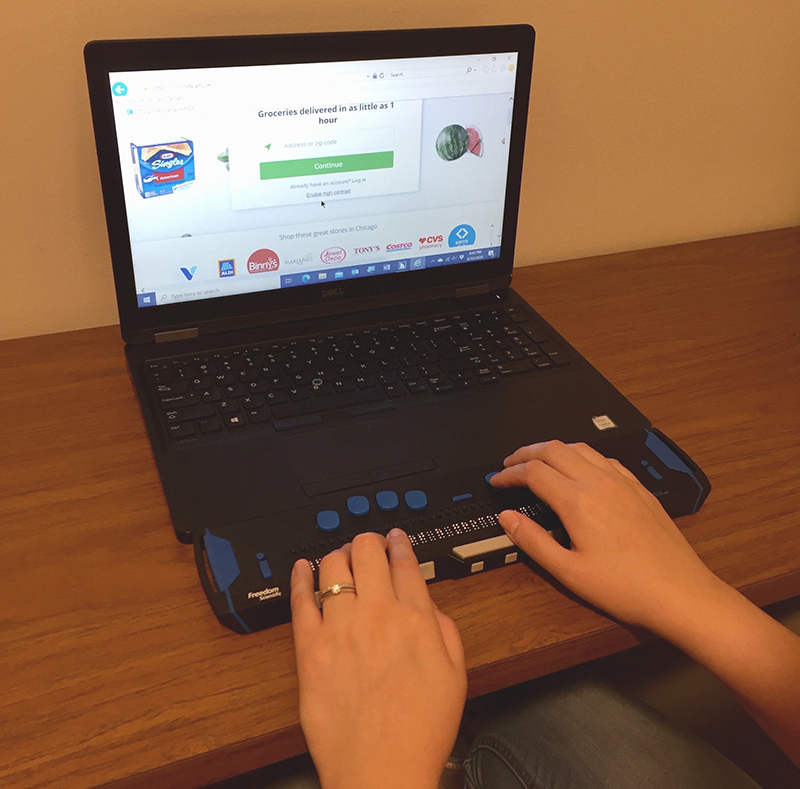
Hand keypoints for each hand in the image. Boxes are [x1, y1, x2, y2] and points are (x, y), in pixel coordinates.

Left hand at [291, 529, 466, 788]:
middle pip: (368, 552)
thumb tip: (427, 603)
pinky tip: (302, 568)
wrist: (381, 770)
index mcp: (416, 619)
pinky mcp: (310, 649)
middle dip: (369, 540)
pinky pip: (301, 600)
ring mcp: (340, 628)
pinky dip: (301, 578)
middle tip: (369, 544)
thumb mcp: (455, 675)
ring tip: (341, 557)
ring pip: (333, 568)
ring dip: (339, 554)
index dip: (400, 543)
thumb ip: (444, 629)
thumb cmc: (420, 731)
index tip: (397, 539)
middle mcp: (377, 614)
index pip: (405, 563)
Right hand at [490, 440, 721, 632]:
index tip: (497, 481)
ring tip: (538, 461)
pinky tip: (580, 469)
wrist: (679, 592)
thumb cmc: (627, 587)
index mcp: (578, 501)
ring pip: (579, 447)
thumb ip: (532, 541)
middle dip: (525, 453)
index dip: (509, 474)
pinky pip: (604, 458)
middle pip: (553, 449)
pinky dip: (581, 456)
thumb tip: (508, 519)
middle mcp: (600, 482)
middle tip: (510, 464)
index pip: (532, 472)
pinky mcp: (638, 488)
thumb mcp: (568, 572)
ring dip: (553, 449)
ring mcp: (622, 482)